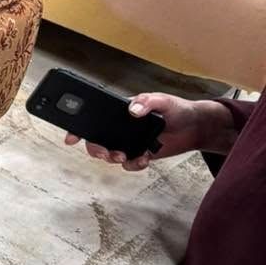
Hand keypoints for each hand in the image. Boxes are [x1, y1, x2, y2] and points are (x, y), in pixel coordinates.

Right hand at [67, 92, 236, 171]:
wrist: (195, 127)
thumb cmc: (177, 108)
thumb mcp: (162, 99)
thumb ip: (146, 102)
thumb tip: (132, 110)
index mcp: (120, 111)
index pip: (94, 117)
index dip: (78, 127)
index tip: (70, 137)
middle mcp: (121, 127)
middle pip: (96, 140)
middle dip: (96, 149)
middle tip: (106, 153)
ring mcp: (130, 141)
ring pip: (110, 154)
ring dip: (113, 158)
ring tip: (125, 157)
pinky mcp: (141, 154)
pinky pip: (129, 164)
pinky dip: (134, 165)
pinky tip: (145, 158)